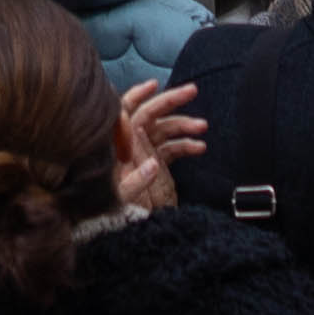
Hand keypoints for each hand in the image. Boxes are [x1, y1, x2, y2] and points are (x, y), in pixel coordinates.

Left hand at [110, 79, 204, 211]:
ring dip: (184, 125)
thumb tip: (153, 163)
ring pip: (163, 130)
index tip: (154, 85)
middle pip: (148, 114)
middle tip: (192, 90)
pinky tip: (200, 147)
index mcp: (116, 146)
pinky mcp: (154, 164)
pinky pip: (170, 148)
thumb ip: (137, 181)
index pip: (124, 112)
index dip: (138, 95)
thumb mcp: (121, 199)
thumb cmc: (110, 213)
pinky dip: (185, 145)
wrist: (114, 229)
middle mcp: (129, 145)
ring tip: (203, 127)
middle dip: (170, 101)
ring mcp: (142, 153)